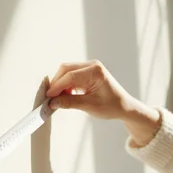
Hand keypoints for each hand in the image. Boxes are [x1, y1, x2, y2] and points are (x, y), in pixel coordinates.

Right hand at [46, 60, 162, 144]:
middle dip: (57, 84)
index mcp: (95, 71)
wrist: (124, 107)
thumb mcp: (89, 106)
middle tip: (50, 98)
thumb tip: (52, 102)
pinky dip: (66, 85)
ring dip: (61, 84)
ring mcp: (90, 67)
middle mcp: (92, 65)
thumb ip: (69, 103)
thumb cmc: (111, 106)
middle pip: (66, 70)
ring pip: (67, 72)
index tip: (48, 97)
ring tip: (59, 99)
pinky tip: (66, 95)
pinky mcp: (88, 72)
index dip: (57, 86)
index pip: (70, 76)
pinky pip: (72, 75)